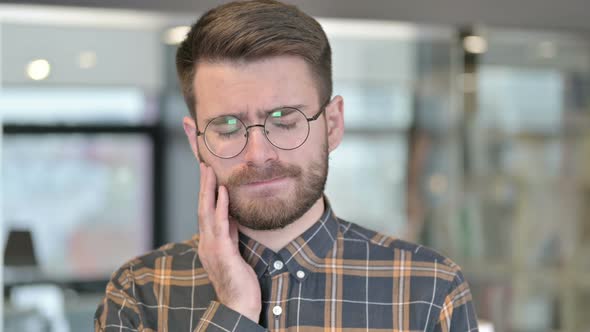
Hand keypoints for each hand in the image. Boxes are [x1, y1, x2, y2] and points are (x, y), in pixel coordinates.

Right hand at [197, 163, 261, 321]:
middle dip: (203, 185)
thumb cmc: (239, 281)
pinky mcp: (222, 252)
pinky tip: (223, 192)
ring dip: (208, 190)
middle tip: (204, 164)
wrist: (239, 305)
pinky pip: (221, 225)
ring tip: (209, 171)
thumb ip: (231, 234)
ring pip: (207, 213)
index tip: (208, 174)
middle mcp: (206, 243)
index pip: (205, 213)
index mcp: (209, 243)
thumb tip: (232, 216)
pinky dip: (221, 206)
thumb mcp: (234, 252)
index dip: (206, 193)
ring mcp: (212, 247)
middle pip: (202, 208)